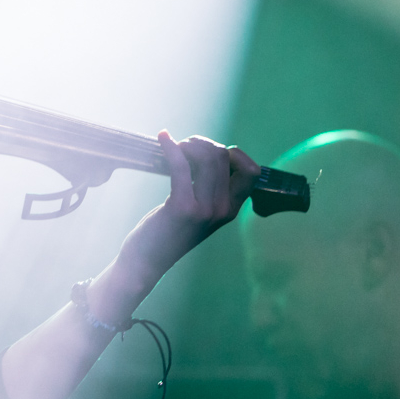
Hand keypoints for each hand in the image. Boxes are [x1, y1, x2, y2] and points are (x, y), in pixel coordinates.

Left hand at [118, 132, 259, 280]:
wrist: (147, 261)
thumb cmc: (168, 231)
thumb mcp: (200, 213)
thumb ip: (211, 191)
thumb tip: (210, 153)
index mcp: (231, 210)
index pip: (252, 172)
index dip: (235, 154)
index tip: (211, 152)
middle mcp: (224, 210)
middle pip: (224, 157)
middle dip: (203, 144)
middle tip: (184, 146)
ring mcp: (205, 209)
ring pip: (207, 158)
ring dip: (188, 144)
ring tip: (174, 147)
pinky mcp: (183, 208)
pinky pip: (181, 166)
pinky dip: (171, 147)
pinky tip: (162, 138)